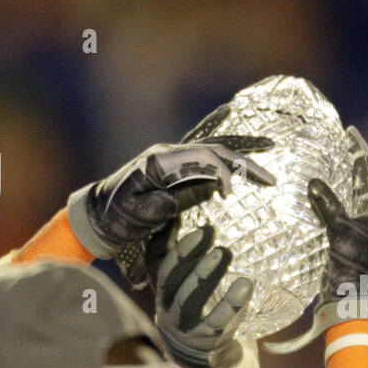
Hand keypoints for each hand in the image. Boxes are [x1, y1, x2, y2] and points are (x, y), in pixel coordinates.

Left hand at [67, 136, 275, 264]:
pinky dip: (226, 158)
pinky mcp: (174, 169)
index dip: (223, 173)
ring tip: (269, 159)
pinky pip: (205, 158)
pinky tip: (242, 152)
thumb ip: (176, 200)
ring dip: (241, 157)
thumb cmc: (116, 217)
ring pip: (213, 151)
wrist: (95, 216)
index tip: (230, 196)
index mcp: (161, 160)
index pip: (203, 157)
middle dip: (245, 163)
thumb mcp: (144, 214)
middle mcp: (169, 153)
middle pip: (214, 150)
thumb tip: (210, 187)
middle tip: (271, 179)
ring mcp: (172, 159)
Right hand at [146, 223, 253, 367]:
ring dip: (206, 276)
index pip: (160, 267)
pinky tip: (244, 286)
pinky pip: (216, 325)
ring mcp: (185, 332)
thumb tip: (176, 216)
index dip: (177, 246)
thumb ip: (183, 260)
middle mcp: (168, 313)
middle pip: (172, 282)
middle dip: (190, 257)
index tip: (200, 228)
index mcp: (164, 295)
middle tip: (213, 235)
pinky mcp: (206, 347)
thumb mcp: (187, 290)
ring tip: (225, 253)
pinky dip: (230, 304)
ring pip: (190, 302)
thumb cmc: (200, 317)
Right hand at [265, 125, 367, 353]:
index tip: (351, 133)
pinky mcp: (346, 243)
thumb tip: (314, 182)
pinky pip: (339, 212)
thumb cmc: (351, 269)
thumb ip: (328, 206)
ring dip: (341, 180)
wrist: (351, 303)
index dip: (361, 152)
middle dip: (351, 163)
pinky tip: (317, 194)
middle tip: (337, 143)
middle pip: (361, 183)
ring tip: (327, 161)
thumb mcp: (339, 233)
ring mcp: (359, 232)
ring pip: (350, 198)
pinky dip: (330, 199)